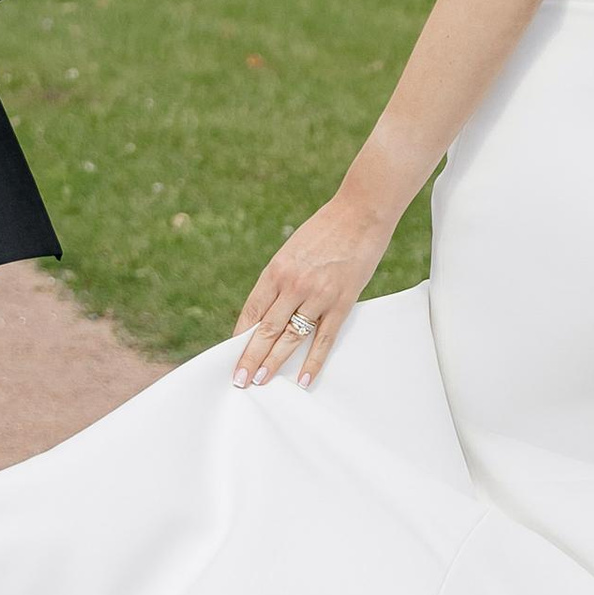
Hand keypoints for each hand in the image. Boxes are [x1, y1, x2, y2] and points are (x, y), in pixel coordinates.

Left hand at [233, 195, 390, 390]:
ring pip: (291, 337)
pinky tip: (302, 379)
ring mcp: (318, 295)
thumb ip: (282, 279)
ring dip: (274, 362)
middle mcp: (293, 284)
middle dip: (250, 357)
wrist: (361, 212)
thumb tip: (271, 311)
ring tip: (260, 382)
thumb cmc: (326, 230)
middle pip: (267, 329)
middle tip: (239, 379)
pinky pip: (323, 339)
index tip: (232, 354)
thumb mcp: (294, 251)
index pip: (252, 310)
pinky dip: (313, 362)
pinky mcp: (342, 302)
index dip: (241, 335)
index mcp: (277, 269)